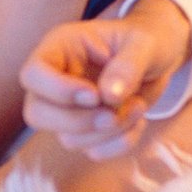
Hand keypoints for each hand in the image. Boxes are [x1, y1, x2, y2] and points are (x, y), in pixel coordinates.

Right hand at [20, 0, 191, 157]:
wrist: (158, 58)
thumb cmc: (146, 41)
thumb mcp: (144, 44)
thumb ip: (128, 65)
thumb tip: (109, 95)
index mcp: (60, 48)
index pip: (33, 74)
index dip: (57, 90)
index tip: (94, 95)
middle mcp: (57, 80)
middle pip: (37, 113)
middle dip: (78, 121)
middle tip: (114, 114)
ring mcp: (69, 109)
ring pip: (67, 138)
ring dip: (108, 132)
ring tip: (139, 107)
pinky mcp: (87, 130)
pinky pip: (92, 151)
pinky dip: (118, 144)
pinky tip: (137, 123)